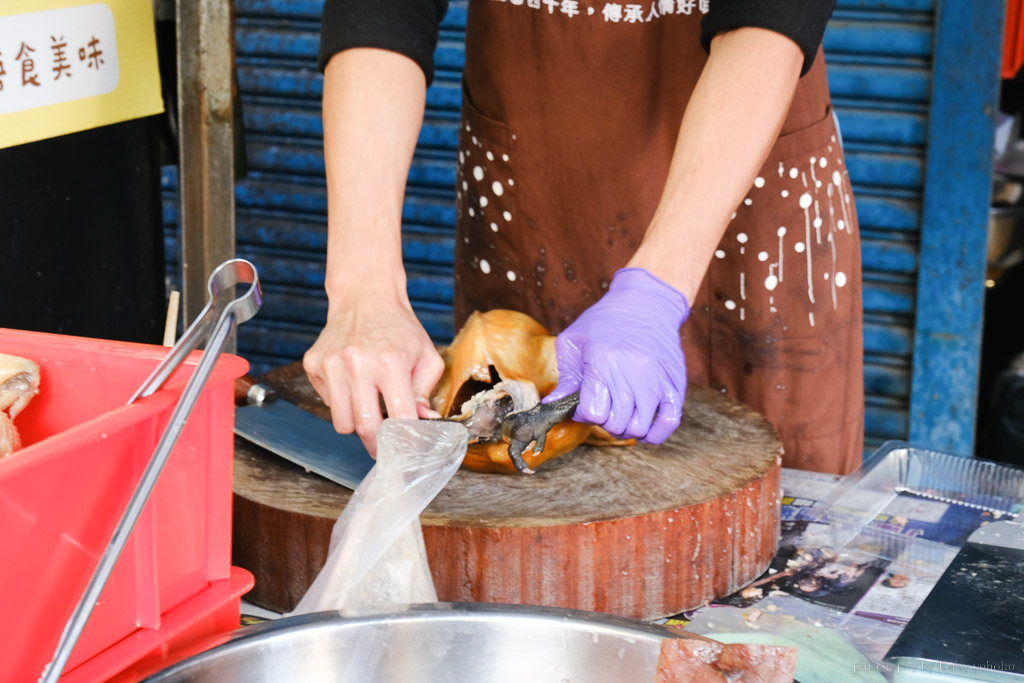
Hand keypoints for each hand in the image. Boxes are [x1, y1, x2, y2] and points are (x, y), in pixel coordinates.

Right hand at [303, 293, 443, 456]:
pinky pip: (327, 403)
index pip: (398, 418)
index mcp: (390, 362)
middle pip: (364, 428)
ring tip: (368, 406)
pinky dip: (340, 402)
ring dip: (356, 422)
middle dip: (377, 444)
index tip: (409, 451)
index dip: (405, 441)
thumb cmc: (399, 330)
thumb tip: (423, 423)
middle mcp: (357, 363)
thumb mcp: (426, 356)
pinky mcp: (313, 364)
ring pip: (341, 422)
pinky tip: (351, 383)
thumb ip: (425, 392)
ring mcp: (331, 364)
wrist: (366, 297)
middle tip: (385, 445)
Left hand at [544, 268, 688, 443]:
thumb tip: (552, 406)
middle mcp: (633, 373)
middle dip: (604, 422)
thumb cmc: (605, 321)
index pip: (592, 413)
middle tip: (603, 406)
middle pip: (615, 424)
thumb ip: (566, 378)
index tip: (585, 404)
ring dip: (626, 428)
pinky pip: (669, 424)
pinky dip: (654, 434)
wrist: (647, 302)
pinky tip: (643, 424)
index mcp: (603, 362)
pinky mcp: (675, 385)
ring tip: (622, 413)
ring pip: (639, 428)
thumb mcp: (574, 342)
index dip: (584, 414)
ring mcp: (657, 380)